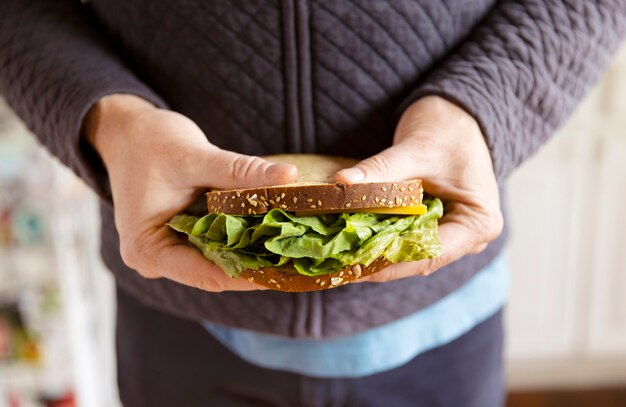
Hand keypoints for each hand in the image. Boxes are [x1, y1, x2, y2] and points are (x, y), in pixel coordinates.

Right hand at [83, 94, 296, 290]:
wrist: (125, 132)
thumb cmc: (149, 142)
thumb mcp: (194, 156)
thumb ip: (240, 171)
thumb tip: (289, 177)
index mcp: (147, 250)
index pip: (210, 275)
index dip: (253, 275)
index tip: (290, 269)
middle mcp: (155, 261)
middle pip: (215, 273)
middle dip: (257, 265)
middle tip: (300, 259)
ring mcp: (167, 252)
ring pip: (217, 261)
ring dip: (252, 254)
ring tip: (293, 249)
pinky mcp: (178, 240)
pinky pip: (214, 246)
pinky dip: (240, 240)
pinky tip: (272, 233)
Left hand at [335, 96, 502, 280]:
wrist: (457, 113)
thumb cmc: (447, 128)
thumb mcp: (416, 148)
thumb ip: (381, 169)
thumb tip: (342, 183)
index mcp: (478, 222)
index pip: (429, 254)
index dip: (390, 264)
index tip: (354, 266)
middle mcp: (470, 237)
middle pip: (418, 259)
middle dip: (378, 261)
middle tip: (338, 265)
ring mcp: (453, 234)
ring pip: (409, 253)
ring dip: (376, 253)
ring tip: (339, 259)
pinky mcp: (434, 226)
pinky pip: (405, 238)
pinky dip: (380, 239)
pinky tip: (351, 242)